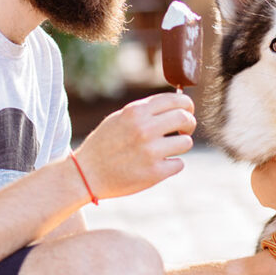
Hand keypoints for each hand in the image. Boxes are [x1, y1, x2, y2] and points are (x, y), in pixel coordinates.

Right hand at [73, 92, 195, 199]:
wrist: (86, 174)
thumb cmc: (105, 144)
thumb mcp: (120, 118)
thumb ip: (146, 110)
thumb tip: (177, 104)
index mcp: (136, 111)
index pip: (176, 100)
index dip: (187, 105)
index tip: (187, 111)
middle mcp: (144, 129)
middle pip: (185, 118)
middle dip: (189, 123)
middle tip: (184, 130)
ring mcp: (150, 151)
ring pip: (186, 142)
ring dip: (180, 145)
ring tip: (166, 149)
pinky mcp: (154, 173)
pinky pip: (179, 164)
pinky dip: (172, 165)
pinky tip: (158, 165)